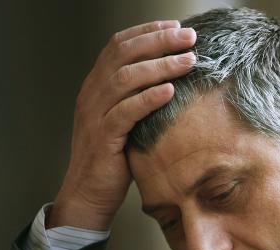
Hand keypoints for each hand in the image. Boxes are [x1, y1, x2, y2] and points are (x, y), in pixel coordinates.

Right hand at [48, 21, 195, 229]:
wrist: (89, 193)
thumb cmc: (113, 157)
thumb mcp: (124, 120)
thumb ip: (137, 97)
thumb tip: (173, 78)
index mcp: (96, 85)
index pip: (119, 45)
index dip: (147, 32)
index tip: (176, 27)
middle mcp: (92, 94)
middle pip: (124, 55)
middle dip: (159, 42)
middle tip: (189, 37)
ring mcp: (95, 115)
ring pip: (126, 79)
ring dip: (160, 66)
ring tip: (189, 61)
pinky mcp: (104, 138)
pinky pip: (126, 112)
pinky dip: (148, 99)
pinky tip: (170, 91)